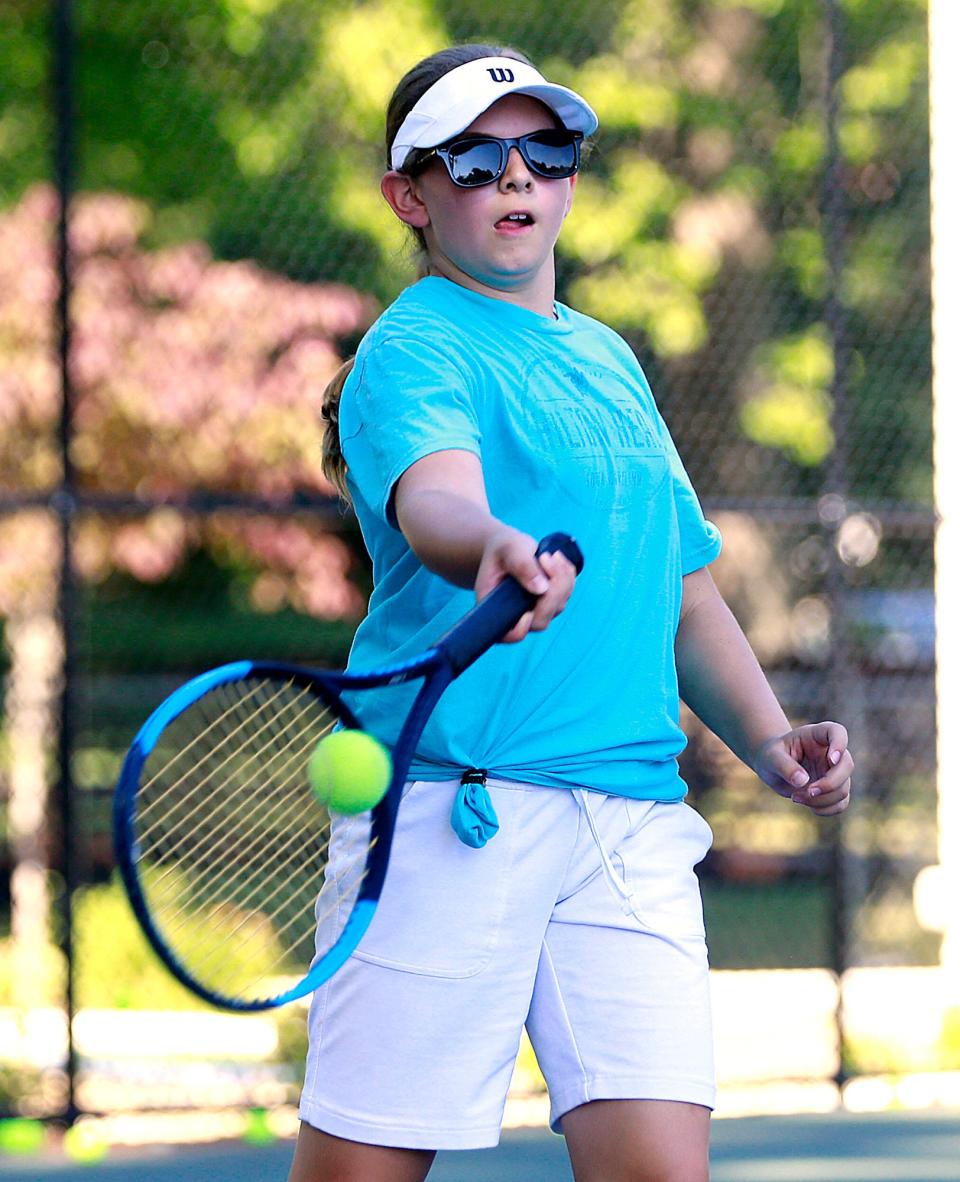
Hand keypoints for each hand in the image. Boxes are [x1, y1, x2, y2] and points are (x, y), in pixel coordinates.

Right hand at [475, 529, 577, 643]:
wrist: (509, 548)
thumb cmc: (503, 549)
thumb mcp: (508, 550)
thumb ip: (521, 566)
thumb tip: (542, 588)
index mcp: (495, 608)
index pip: (508, 634)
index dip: (520, 628)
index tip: (527, 609)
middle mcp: (516, 615)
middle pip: (541, 620)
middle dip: (551, 590)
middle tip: (545, 558)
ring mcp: (536, 610)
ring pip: (558, 606)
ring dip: (560, 578)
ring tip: (549, 554)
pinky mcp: (551, 601)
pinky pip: (567, 593)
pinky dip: (567, 574)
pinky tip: (557, 558)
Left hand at [754, 722, 852, 816]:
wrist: (772, 768)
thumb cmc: (772, 756)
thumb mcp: (771, 757)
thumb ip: (785, 765)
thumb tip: (803, 781)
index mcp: (817, 735)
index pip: (838, 732)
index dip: (840, 744)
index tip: (831, 759)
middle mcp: (831, 753)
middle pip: (847, 765)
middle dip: (829, 783)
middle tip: (808, 791)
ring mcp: (835, 772)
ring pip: (843, 789)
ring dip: (822, 799)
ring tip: (796, 797)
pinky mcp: (834, 790)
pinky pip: (841, 804)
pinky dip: (826, 809)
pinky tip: (806, 804)